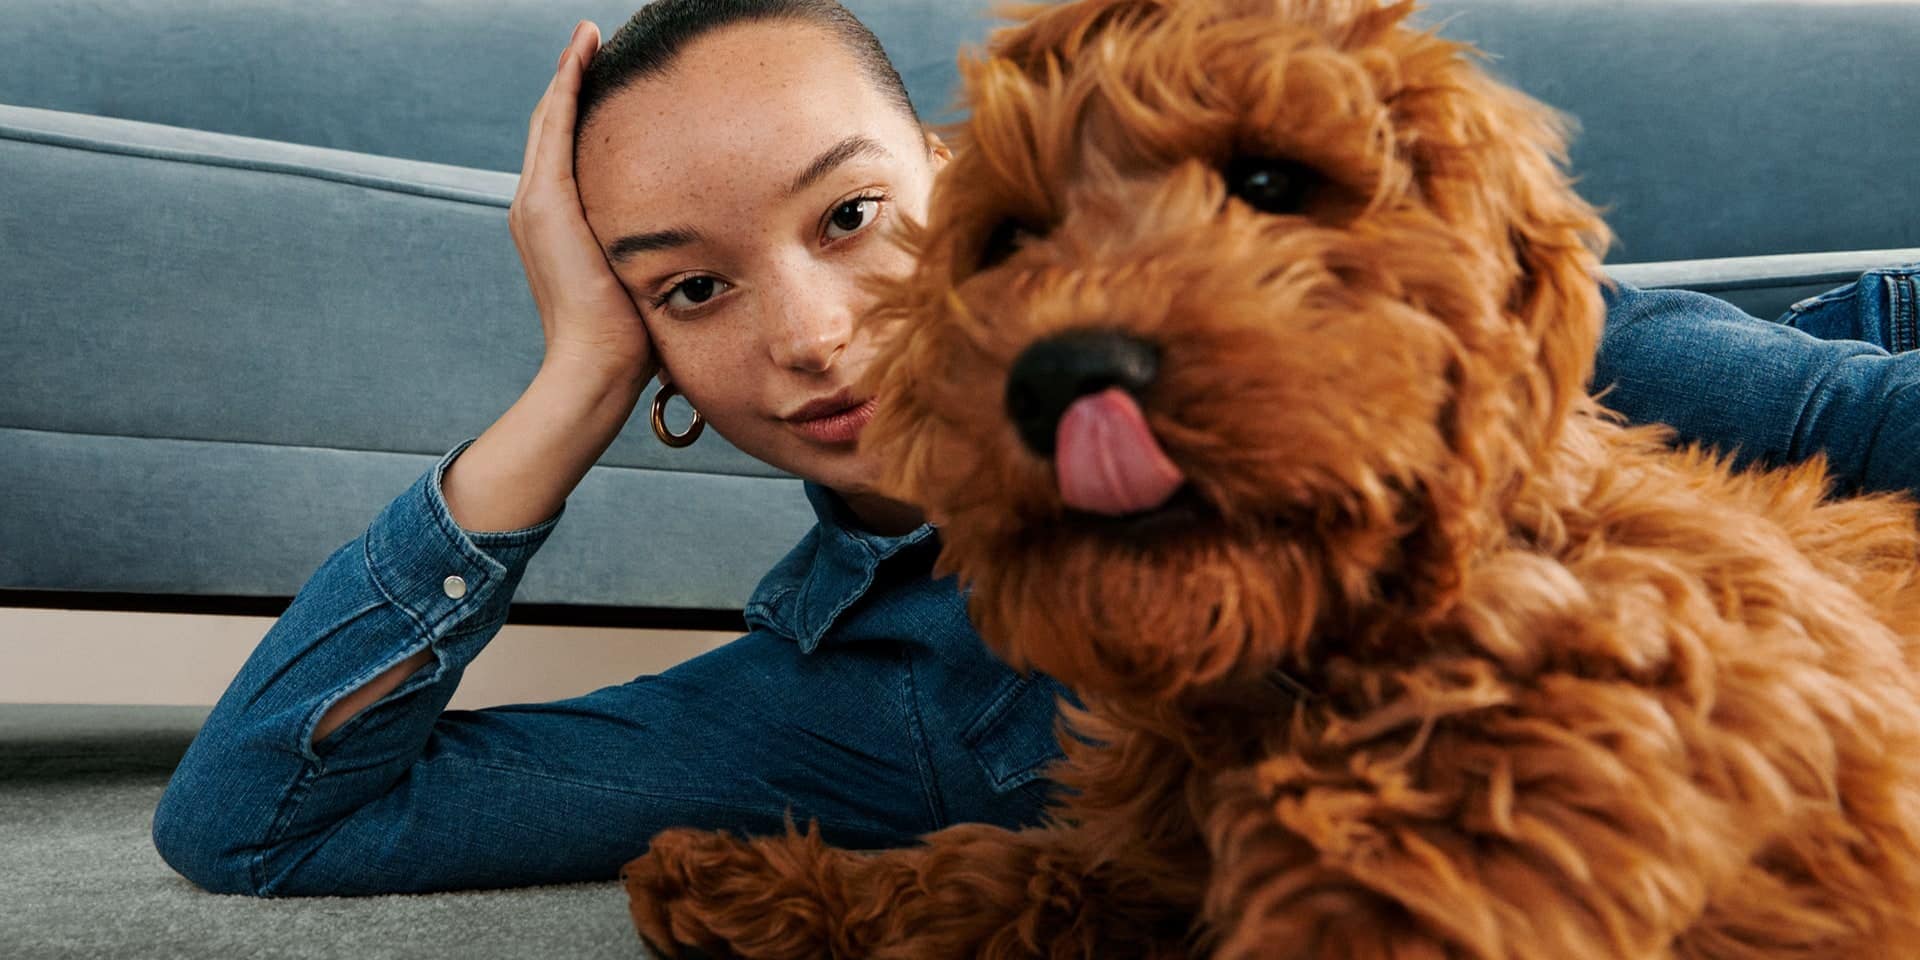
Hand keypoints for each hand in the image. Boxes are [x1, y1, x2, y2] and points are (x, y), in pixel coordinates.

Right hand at [510, 20, 658, 388]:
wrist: (598, 367)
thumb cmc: (631, 339)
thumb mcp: (644, 280)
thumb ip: (654, 252)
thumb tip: (699, 246)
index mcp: (558, 226)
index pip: (567, 152)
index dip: (581, 110)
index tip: (605, 77)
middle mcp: (537, 208)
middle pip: (552, 126)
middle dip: (571, 81)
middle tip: (592, 42)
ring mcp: (535, 204)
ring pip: (550, 119)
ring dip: (567, 74)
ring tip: (587, 38)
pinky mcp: (545, 204)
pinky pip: (554, 127)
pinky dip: (565, 86)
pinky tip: (583, 54)